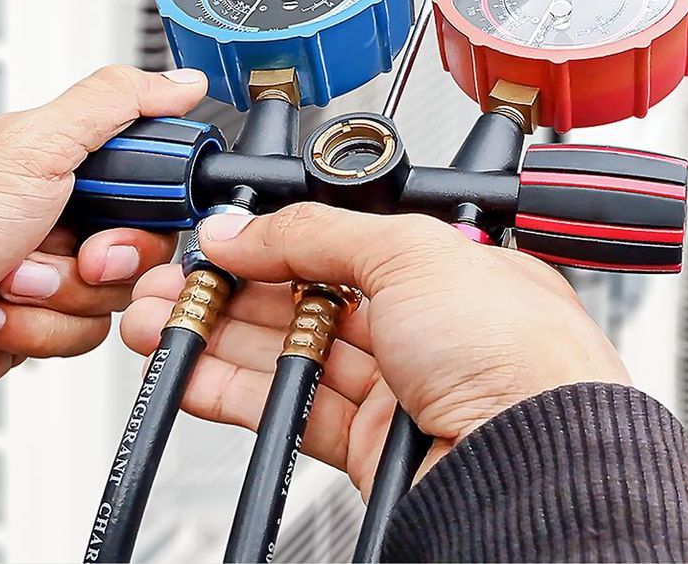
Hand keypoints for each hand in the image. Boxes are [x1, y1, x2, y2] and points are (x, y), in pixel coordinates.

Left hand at [0, 65, 206, 459]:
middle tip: (65, 251)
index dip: (155, 194)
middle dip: (104, 256)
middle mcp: (51, 210)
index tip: (127, 206)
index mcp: (54, 157)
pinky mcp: (31, 326)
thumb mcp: (26, 151)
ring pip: (115, 294)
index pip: (152, 164)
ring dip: (57, 298)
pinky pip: (84, 338)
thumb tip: (179, 80)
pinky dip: (36, 333)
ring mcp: (42, 271)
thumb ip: (111, 106)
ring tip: (1, 286)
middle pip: (146, 237)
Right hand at [121, 204, 628, 494]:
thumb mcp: (412, 252)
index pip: (346, 244)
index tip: (221, 238)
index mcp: (452, 268)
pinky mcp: (369, 449)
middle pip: (309, 300)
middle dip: (234, 287)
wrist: (531, 459)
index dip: (279, 241)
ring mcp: (399, 391)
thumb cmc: (517, 353)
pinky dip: (233, 391)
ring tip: (156, 320)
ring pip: (291, 355)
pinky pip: (289, 411)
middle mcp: (428, 327)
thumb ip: (320, 234)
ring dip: (219, 336)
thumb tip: (249, 228)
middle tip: (172, 280)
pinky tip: (192, 370)